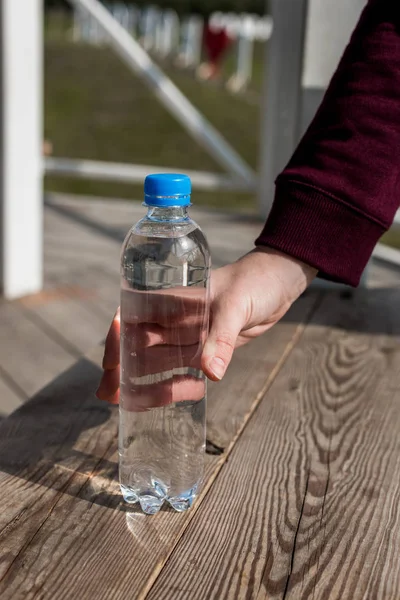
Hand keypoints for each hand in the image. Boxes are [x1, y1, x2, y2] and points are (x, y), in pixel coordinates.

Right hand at [96, 248, 316, 403]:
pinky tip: (186, 395)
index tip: (111, 365)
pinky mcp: (202, 349)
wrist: (276, 285)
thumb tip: (209, 374)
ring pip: (155, 363)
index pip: (129, 317)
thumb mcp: (237, 305)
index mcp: (169, 299)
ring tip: (154, 403)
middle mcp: (171, 319)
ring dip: (148, 385)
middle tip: (114, 399)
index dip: (115, 340)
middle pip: (135, 346)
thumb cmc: (254, 282)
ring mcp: (185, 335)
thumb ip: (222, 338)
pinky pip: (179, 371)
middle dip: (122, 372)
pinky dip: (175, 386)